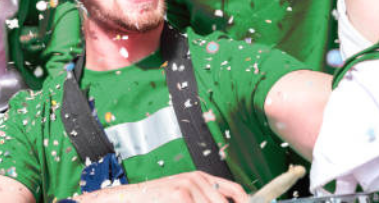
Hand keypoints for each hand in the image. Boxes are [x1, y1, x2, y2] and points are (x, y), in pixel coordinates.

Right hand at [78, 171, 248, 202]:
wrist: (132, 197)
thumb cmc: (158, 199)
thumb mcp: (186, 194)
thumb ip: (205, 197)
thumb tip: (231, 202)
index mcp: (201, 177)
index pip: (234, 190)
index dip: (246, 202)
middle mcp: (197, 178)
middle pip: (224, 202)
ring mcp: (189, 186)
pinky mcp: (180, 194)